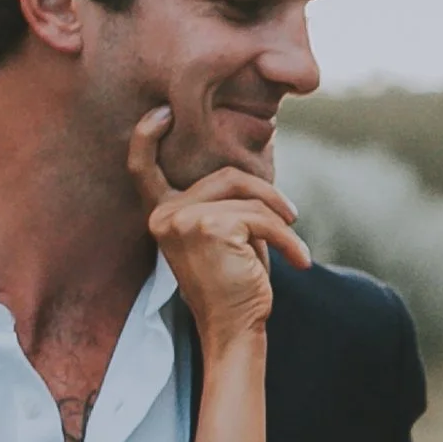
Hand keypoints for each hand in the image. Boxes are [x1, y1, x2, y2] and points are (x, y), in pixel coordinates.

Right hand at [127, 105, 310, 350]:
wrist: (234, 330)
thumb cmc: (234, 286)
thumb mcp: (222, 237)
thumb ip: (222, 203)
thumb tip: (250, 173)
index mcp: (162, 215)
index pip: (142, 169)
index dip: (147, 136)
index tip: (164, 112)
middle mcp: (164, 215)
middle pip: (226, 176)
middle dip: (267, 195)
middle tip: (292, 218)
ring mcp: (183, 220)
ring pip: (248, 196)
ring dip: (281, 220)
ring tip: (296, 247)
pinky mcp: (211, 227)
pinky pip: (262, 217)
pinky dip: (288, 238)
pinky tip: (299, 260)